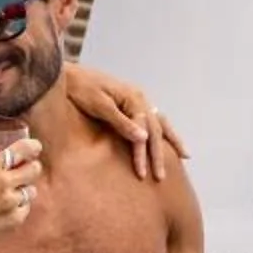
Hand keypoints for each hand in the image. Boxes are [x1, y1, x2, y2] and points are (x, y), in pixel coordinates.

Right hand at [0, 136, 40, 251]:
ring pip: (32, 189)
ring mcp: (12, 202)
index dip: (32, 146)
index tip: (34, 147)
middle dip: (32, 166)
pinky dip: (19, 205)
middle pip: (35, 169)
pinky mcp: (16, 219)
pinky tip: (8, 206)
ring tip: (14, 189)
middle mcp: (5, 182)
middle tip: (25, 167)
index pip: (23, 150)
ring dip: (25, 187)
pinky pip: (26, 207)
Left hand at [63, 65, 189, 181]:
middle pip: (155, 129)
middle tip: (160, 177)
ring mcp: (137, 100)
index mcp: (133, 98)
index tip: (142, 173)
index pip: (143, 131)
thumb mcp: (99, 105)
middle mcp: (139, 98)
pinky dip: (163, 131)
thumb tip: (143, 138)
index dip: (143, 153)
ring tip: (185, 156)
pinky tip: (169, 139)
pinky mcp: (130, 104)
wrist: (66, 74)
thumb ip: (121, 122)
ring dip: (171, 140)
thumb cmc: (79, 89)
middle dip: (158, 154)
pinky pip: (152, 119)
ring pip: (160, 123)